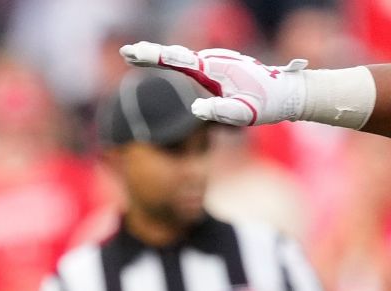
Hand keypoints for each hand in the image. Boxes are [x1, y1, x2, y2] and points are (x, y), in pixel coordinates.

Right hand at [119, 42, 307, 125]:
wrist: (291, 92)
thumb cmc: (268, 105)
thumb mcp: (244, 115)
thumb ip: (220, 112)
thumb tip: (195, 109)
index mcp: (215, 69)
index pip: (177, 61)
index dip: (153, 57)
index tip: (131, 52)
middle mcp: (214, 60)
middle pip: (175, 55)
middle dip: (149, 53)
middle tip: (124, 51)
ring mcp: (217, 62)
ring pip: (181, 58)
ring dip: (157, 56)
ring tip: (133, 55)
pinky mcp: (219, 67)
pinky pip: (189, 62)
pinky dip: (170, 60)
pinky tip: (159, 60)